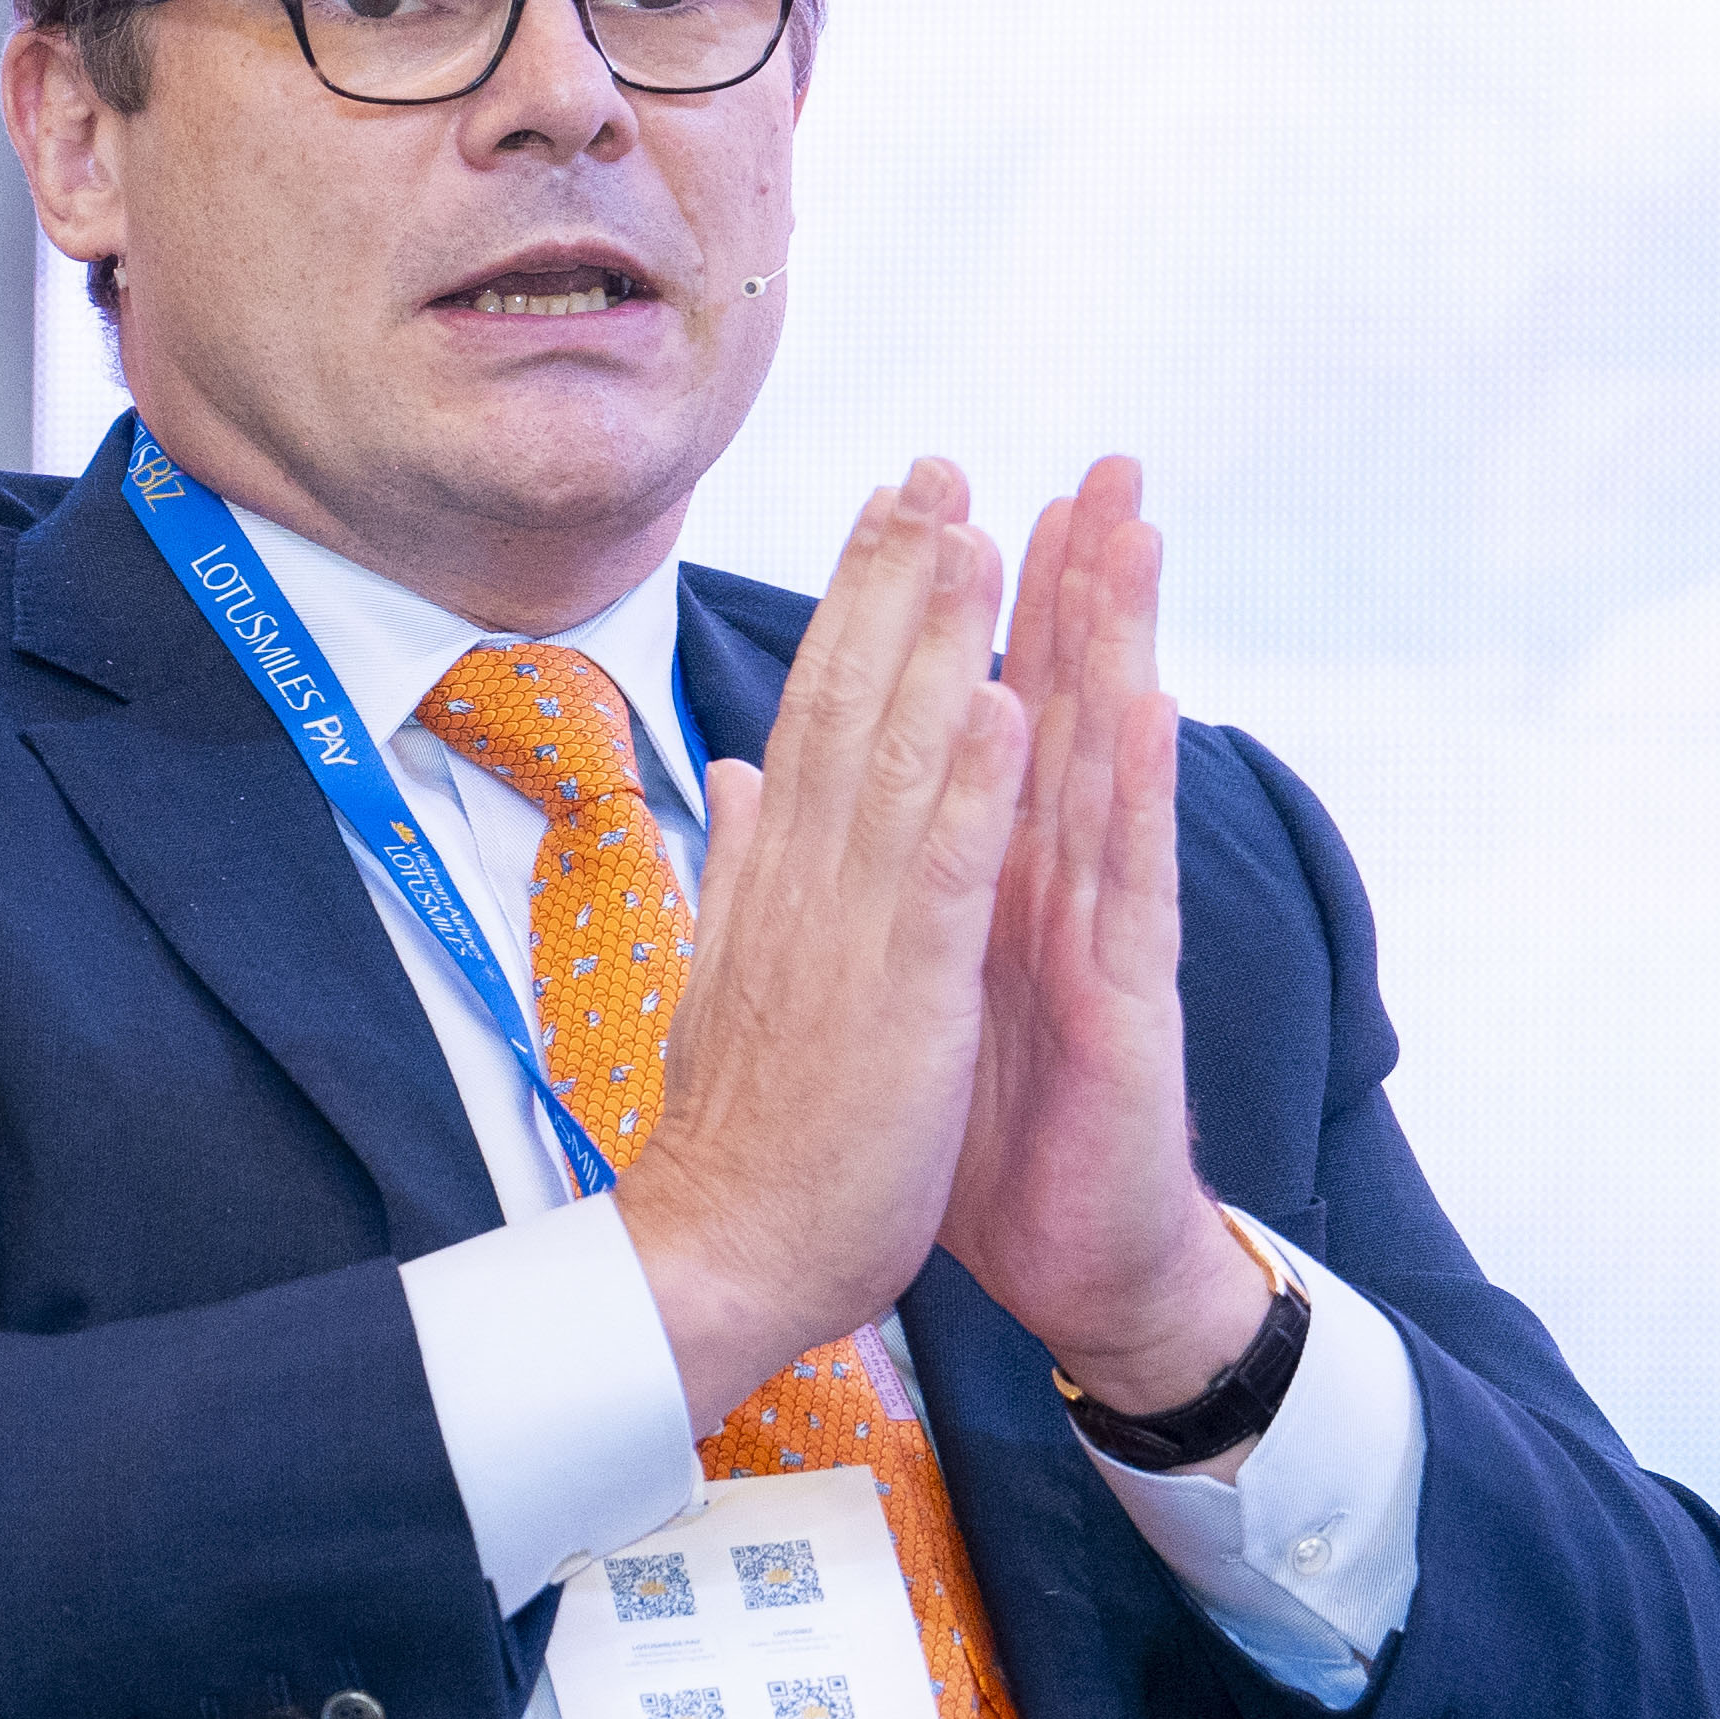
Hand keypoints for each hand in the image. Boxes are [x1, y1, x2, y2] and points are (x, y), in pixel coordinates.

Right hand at [622, 460, 1031, 1427]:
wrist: (716, 1256)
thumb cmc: (742, 1131)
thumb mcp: (729, 969)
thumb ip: (735, 861)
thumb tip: (731, 773)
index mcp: (777, 874)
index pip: (818, 708)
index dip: (857, 601)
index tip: (894, 504)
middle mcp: (804, 879)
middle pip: (849, 698)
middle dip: (894, 577)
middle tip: (936, 462)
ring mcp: (851, 932)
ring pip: (896, 756)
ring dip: (936, 641)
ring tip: (976, 531)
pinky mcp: (902, 997)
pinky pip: (945, 875)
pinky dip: (971, 787)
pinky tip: (1002, 702)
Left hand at [945, 457, 1271, 1442]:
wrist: (1058, 1262)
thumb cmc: (987, 1125)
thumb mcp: (909, 985)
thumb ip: (879, 879)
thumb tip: (804, 792)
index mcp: (990, 873)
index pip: (988, 712)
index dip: (983, 609)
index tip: (967, 494)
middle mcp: (1057, 885)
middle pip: (1066, 708)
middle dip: (1082, 583)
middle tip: (1101, 463)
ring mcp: (1103, 934)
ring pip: (1112, 766)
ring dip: (1124, 645)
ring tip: (1135, 535)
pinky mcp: (1129, 1002)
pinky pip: (1131, 882)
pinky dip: (1133, 791)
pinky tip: (1144, 706)